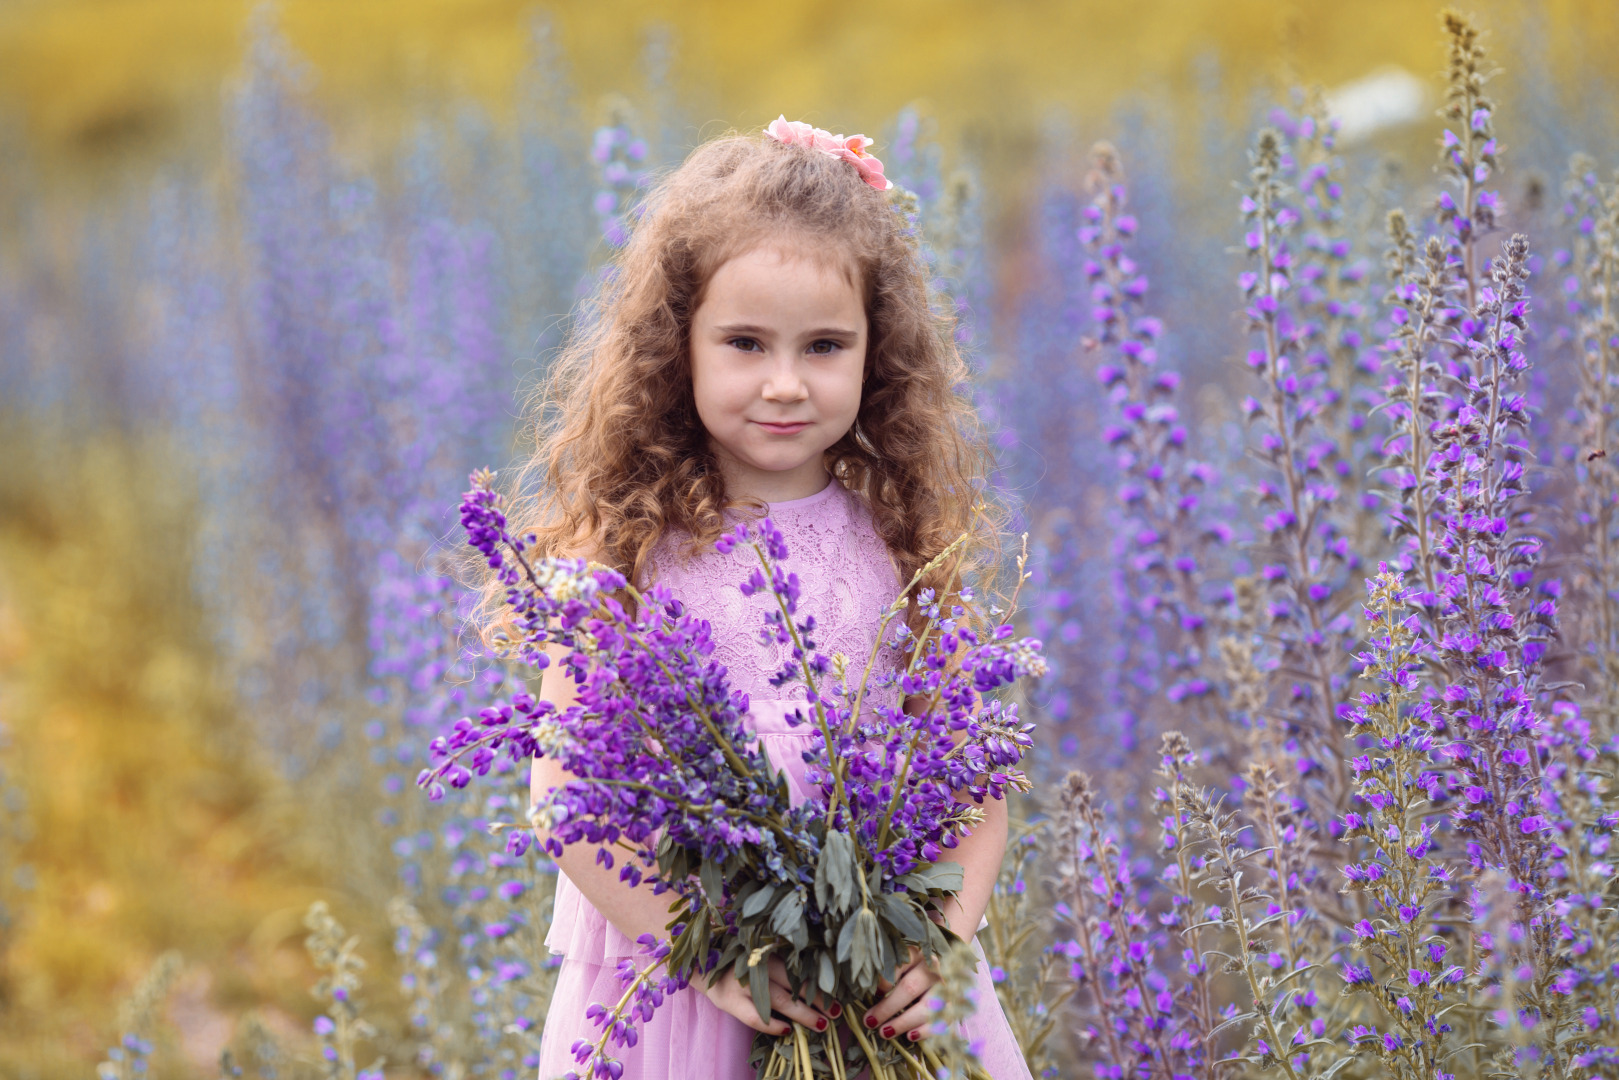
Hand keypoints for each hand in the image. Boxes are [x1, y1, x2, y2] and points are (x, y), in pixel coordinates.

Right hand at [700, 957, 838, 1035]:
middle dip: (818, 998)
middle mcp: (758, 966)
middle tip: (837, 1010)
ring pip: (780, 1000)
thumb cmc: (735, 957)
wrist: (698, 962)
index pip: (799, 966)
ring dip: (802, 1013)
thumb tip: (814, 973)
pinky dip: (771, 1024)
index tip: (838, 990)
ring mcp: (744, 984)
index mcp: (767, 951)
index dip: (819, 979)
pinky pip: (755, 1017)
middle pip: (794, 982)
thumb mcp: (757, 951)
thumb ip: (779, 958)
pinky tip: (785, 1030)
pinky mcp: (730, 1001)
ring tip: (821, 1024)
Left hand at [861, 946, 941, 1043]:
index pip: (898, 965)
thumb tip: (863, 990)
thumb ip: (886, 974)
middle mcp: (933, 968)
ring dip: (903, 1022)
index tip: (872, 994)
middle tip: (870, 1021)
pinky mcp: (955, 1004)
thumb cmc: (914, 968)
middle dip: (888, 1007)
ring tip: (885, 1032)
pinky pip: (942, 1020)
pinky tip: (911, 1036)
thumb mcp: (901, 964)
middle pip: (909, 988)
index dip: (883, 981)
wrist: (949, 965)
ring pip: (926, 1006)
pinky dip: (926, 1030)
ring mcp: (946, 986)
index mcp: (916, 954)